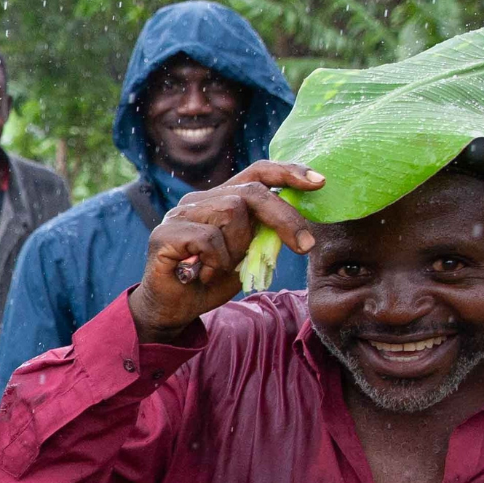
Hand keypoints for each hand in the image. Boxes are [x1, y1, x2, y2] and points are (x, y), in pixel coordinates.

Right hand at [130, 160, 322, 340]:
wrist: (172, 310)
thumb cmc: (210, 280)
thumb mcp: (247, 254)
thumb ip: (262, 233)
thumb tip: (295, 221)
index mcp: (220, 199)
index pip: (256, 173)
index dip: (287, 172)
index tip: (319, 181)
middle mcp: (198, 200)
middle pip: (251, 193)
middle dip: (284, 218)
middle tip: (305, 245)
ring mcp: (179, 214)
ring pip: (231, 213)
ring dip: (238, 247)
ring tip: (222, 267)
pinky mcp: (165, 233)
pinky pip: (208, 238)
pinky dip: (216, 261)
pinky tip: (204, 274)